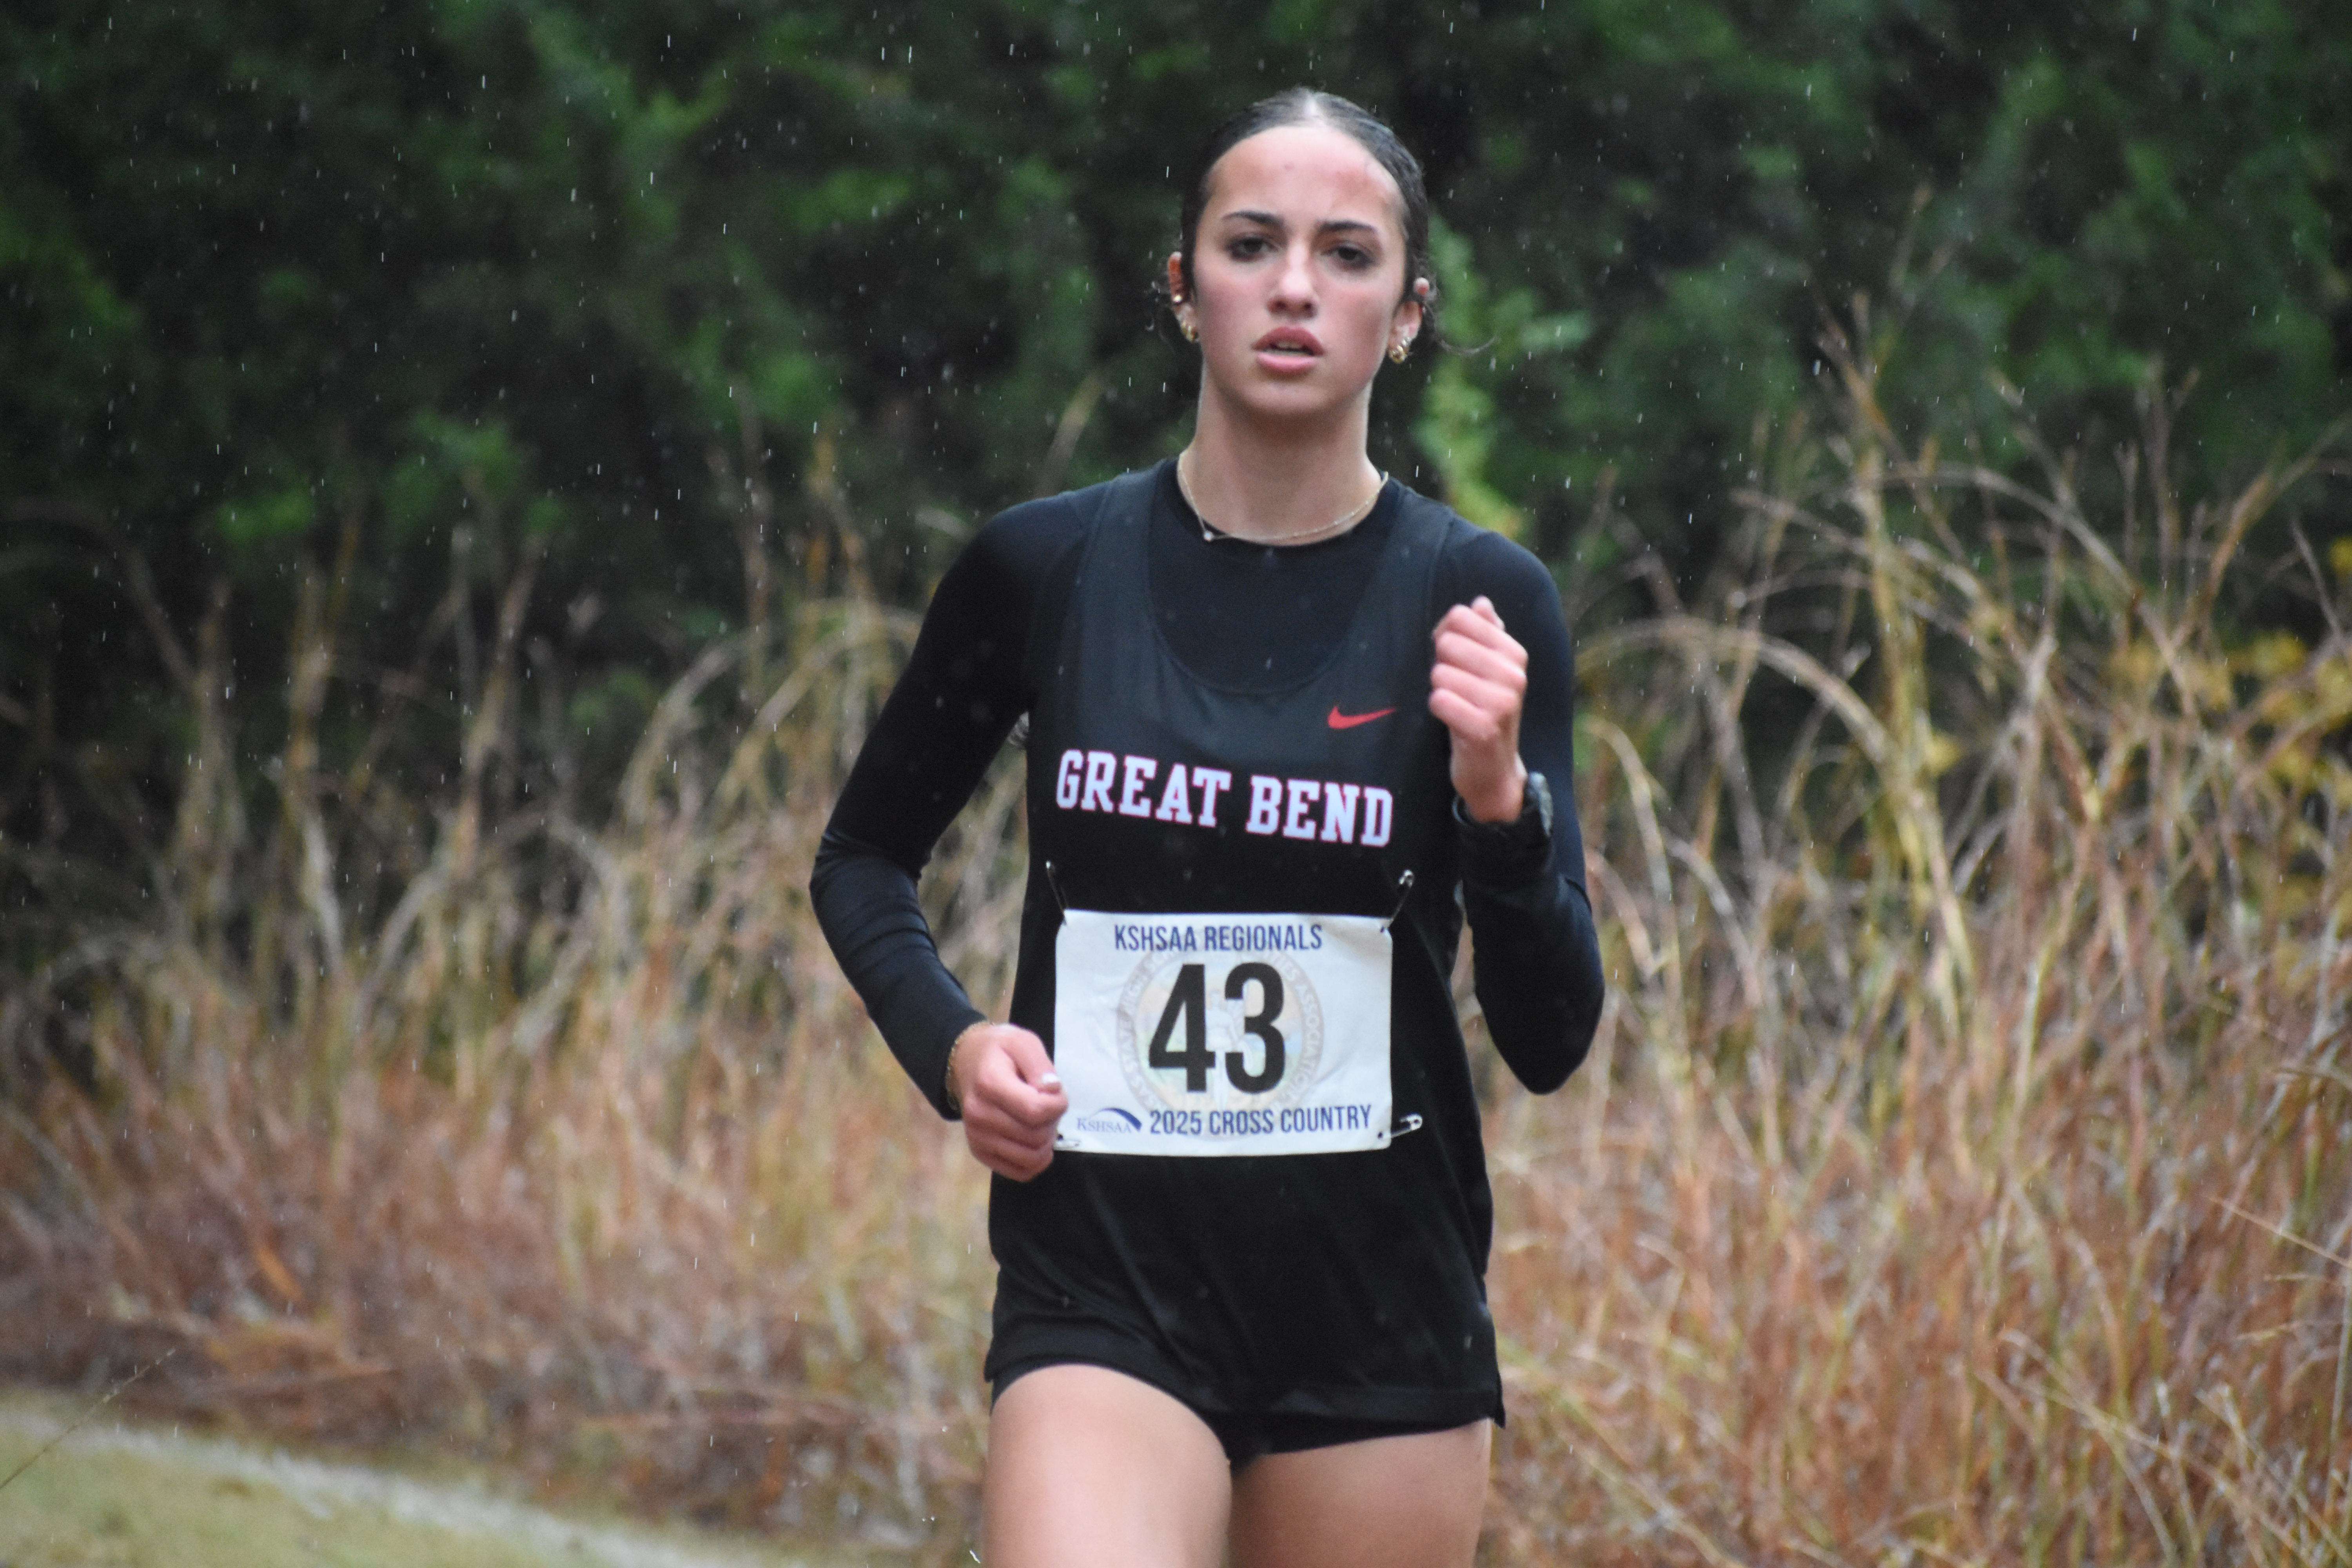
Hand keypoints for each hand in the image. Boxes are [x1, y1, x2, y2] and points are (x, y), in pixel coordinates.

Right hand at [948, 1022, 1066, 1180]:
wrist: (968, 1062)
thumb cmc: (1000, 1052)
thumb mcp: (1023, 1042)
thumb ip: (1040, 1065)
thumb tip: (1052, 1091)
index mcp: (989, 1083)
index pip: (1036, 1111)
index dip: (1058, 1104)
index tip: (1056, 1091)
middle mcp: (978, 1114)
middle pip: (1036, 1136)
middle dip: (1053, 1120)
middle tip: (1046, 1102)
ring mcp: (977, 1137)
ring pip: (1031, 1157)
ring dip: (1046, 1140)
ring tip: (1039, 1119)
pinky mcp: (980, 1152)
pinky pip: (1021, 1172)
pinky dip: (1036, 1160)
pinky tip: (1036, 1140)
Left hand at [1428, 595, 1528, 823]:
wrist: (1493, 769)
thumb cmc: (1484, 712)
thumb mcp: (1489, 671)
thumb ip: (1486, 634)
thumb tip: (1480, 603)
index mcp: (1515, 653)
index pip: (1461, 616)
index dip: (1444, 635)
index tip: (1454, 660)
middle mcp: (1514, 675)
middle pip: (1448, 642)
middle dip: (1441, 665)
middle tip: (1455, 689)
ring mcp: (1502, 702)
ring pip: (1440, 673)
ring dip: (1439, 691)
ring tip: (1457, 707)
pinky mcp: (1484, 728)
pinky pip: (1439, 700)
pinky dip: (1438, 709)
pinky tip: (1452, 721)